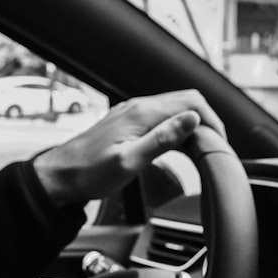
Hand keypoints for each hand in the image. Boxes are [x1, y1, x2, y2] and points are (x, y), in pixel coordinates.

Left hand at [32, 89, 224, 205]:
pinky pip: (162, 116)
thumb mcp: (129, 161)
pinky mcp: (129, 122)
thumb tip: (193, 119)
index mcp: (141, 113)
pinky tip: (180, 146)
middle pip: (186, 100)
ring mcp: (133, 113)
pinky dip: (178, 127)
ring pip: (175, 108)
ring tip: (201, 148)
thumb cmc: (88, 174)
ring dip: (193, 124)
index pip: (191, 102)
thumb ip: (163, 139)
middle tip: (215, 146)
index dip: (212, 120)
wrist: (58, 177)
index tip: (219, 142)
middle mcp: (138, 107)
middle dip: (207, 120)